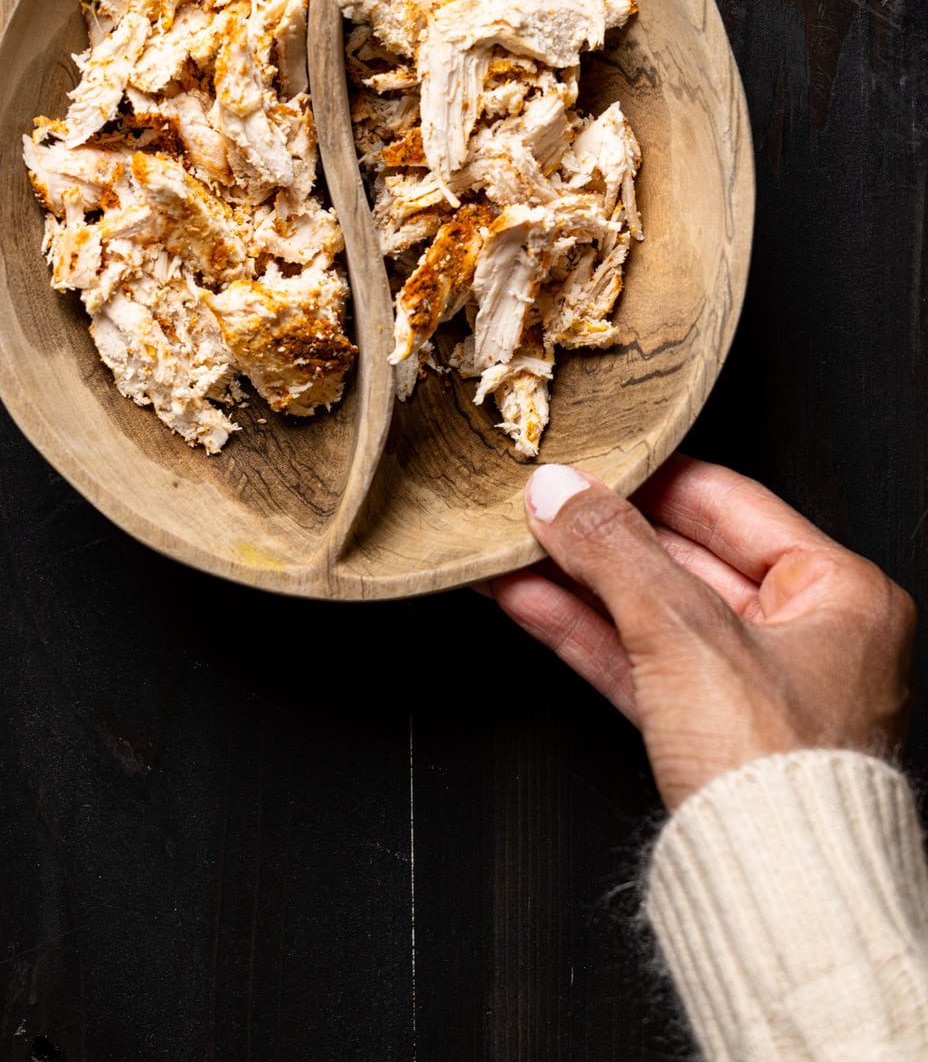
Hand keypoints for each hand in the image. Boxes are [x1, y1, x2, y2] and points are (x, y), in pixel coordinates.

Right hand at [487, 455, 916, 809]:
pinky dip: (586, 633)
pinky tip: (528, 600)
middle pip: (686, 557)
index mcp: (843, 594)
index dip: (649, 479)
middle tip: (540, 501)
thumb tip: (561, 491)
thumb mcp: (685, 632)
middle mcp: (811, 636)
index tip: (589, 460)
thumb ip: (614, 551)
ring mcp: (758, 689)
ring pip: (655, 612)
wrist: (776, 898)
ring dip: (579, 581)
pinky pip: (642, 664)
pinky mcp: (712, 735)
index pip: (730, 504)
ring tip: (515, 545)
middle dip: (603, 534)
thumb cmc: (778, 773)